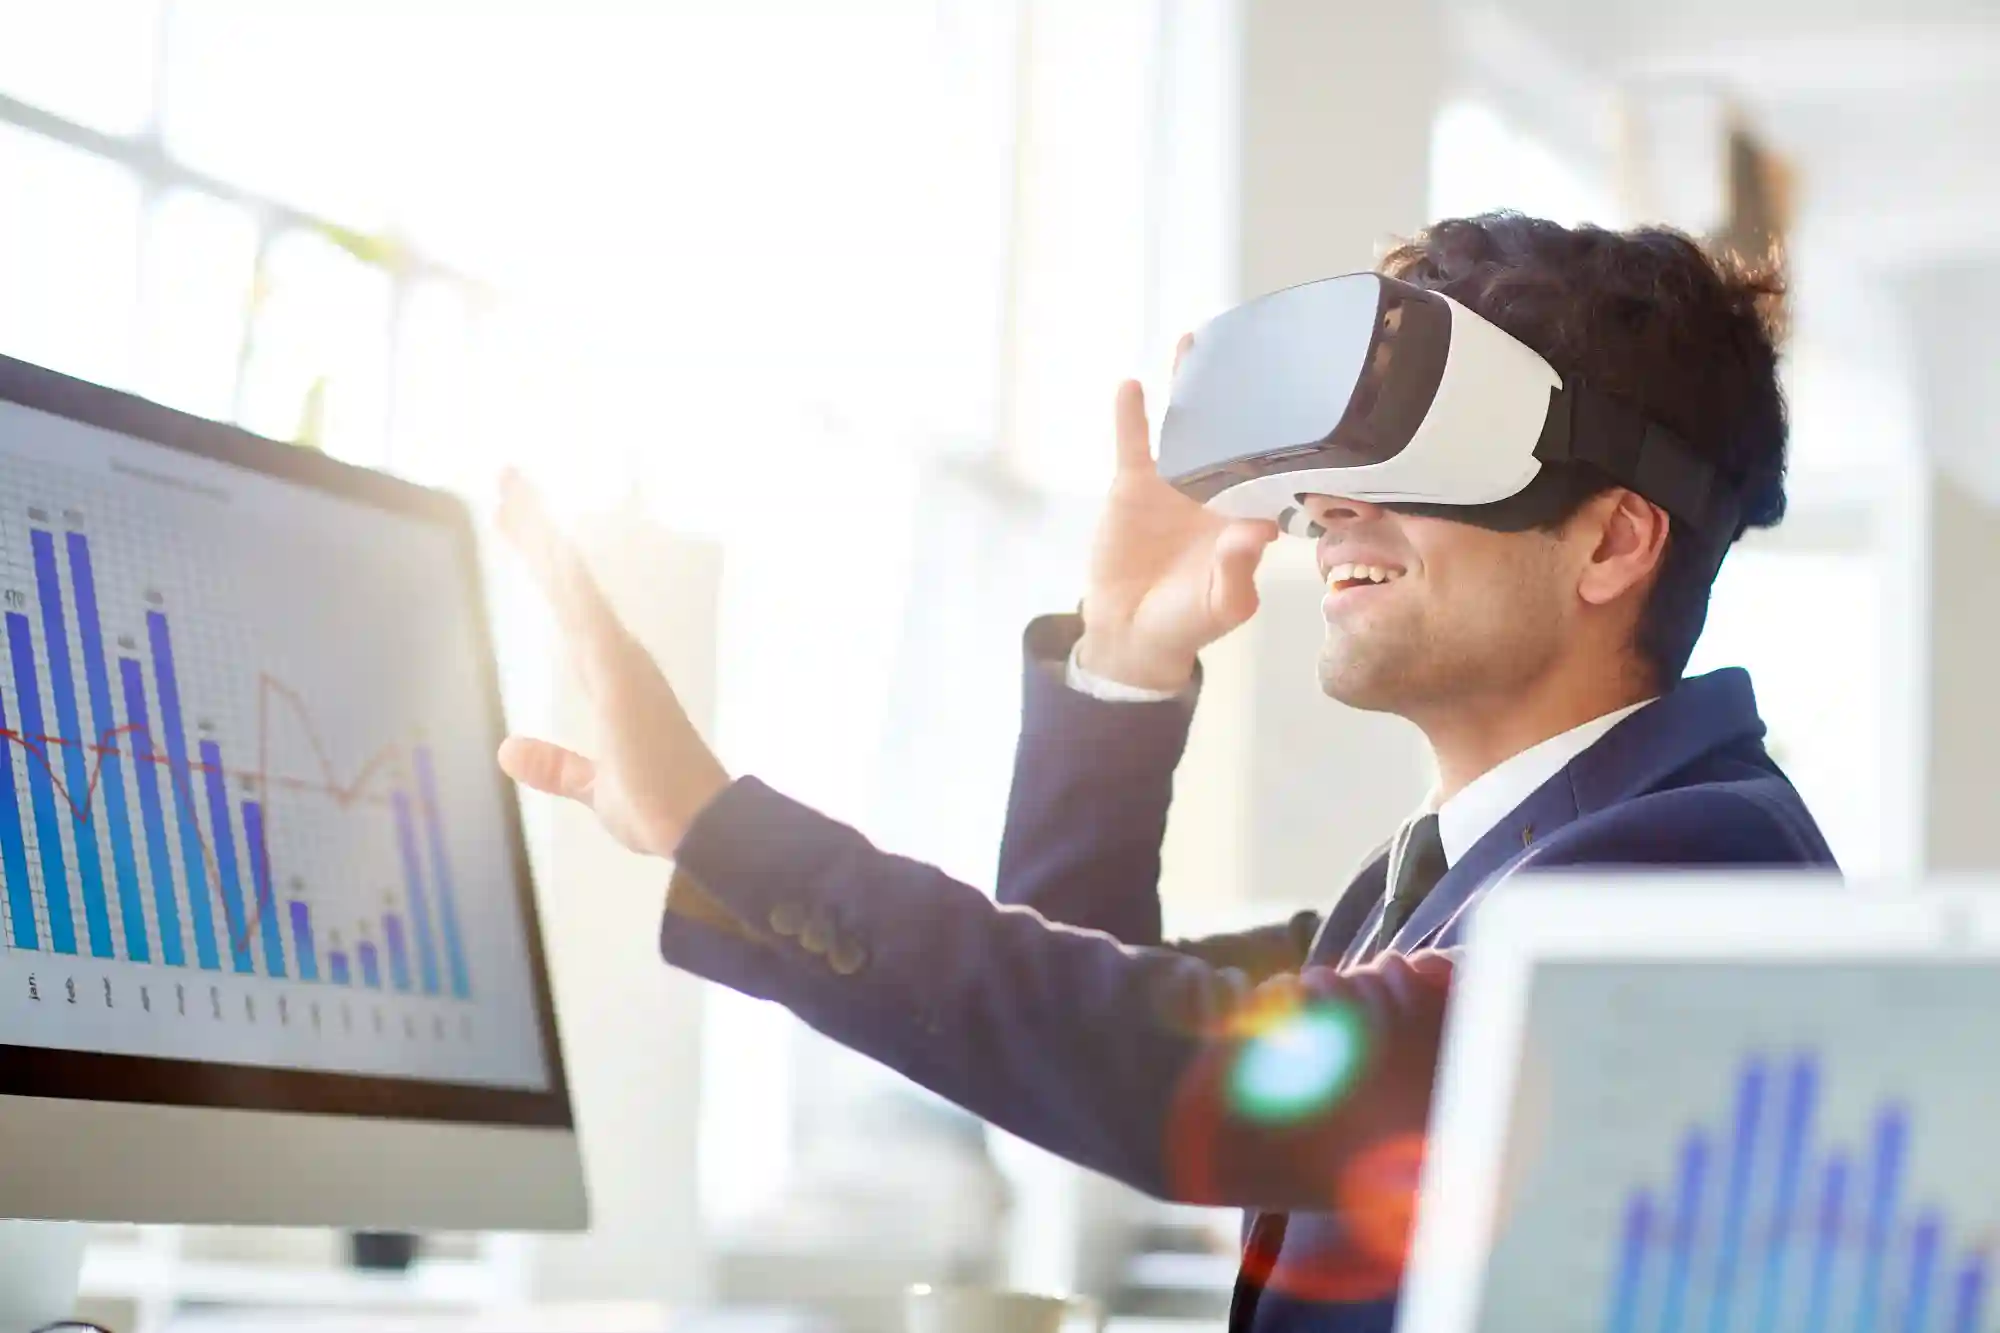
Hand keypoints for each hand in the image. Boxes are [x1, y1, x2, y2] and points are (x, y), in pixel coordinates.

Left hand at [493, 472, 729, 858]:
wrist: (701, 830)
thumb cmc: (664, 808)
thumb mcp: (596, 788)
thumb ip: (557, 766)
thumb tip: (510, 750)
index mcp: (612, 676)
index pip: (568, 606)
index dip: (543, 562)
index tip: (515, 522)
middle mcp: (618, 656)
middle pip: (567, 579)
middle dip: (536, 527)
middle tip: (506, 477)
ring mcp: (620, 660)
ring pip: (572, 581)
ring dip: (542, 532)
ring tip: (510, 484)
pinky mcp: (622, 674)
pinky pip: (586, 613)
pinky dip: (565, 575)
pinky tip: (545, 541)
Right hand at [1075, 338, 1280, 691]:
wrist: (1131, 634)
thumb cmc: (1186, 624)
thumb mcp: (1222, 605)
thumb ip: (1238, 569)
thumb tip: (1257, 528)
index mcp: (1246, 514)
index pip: (1272, 467)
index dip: (1285, 438)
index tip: (1302, 403)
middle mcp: (1215, 491)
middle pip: (1233, 433)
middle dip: (1244, 393)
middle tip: (1256, 349)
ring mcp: (1175, 484)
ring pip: (1186, 428)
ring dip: (1190, 388)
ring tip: (1196, 342)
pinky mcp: (1134, 486)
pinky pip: (1134, 444)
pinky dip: (1132, 416)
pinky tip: (1132, 386)